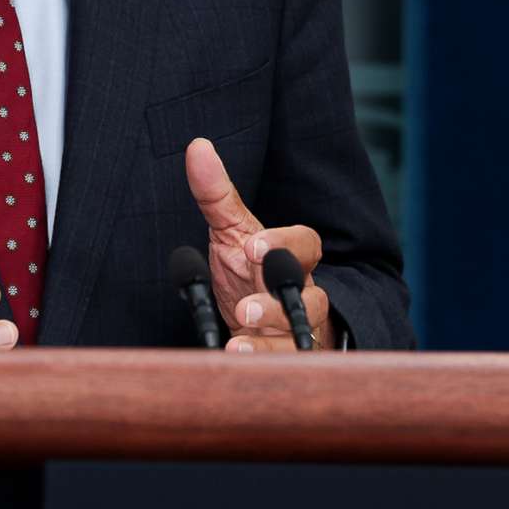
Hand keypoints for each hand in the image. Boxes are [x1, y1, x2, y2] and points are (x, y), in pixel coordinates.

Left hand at [185, 137, 334, 352]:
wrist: (258, 320)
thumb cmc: (249, 271)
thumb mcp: (231, 232)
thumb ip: (217, 195)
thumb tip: (197, 146)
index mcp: (292, 257)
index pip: (305, 244)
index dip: (284, 244)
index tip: (253, 247)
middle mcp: (304, 293)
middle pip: (311, 297)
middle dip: (279, 301)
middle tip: (244, 306)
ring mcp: (300, 329)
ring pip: (300, 335)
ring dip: (269, 337)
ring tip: (238, 335)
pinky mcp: (289, 356)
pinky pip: (284, 362)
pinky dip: (260, 358)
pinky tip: (234, 354)